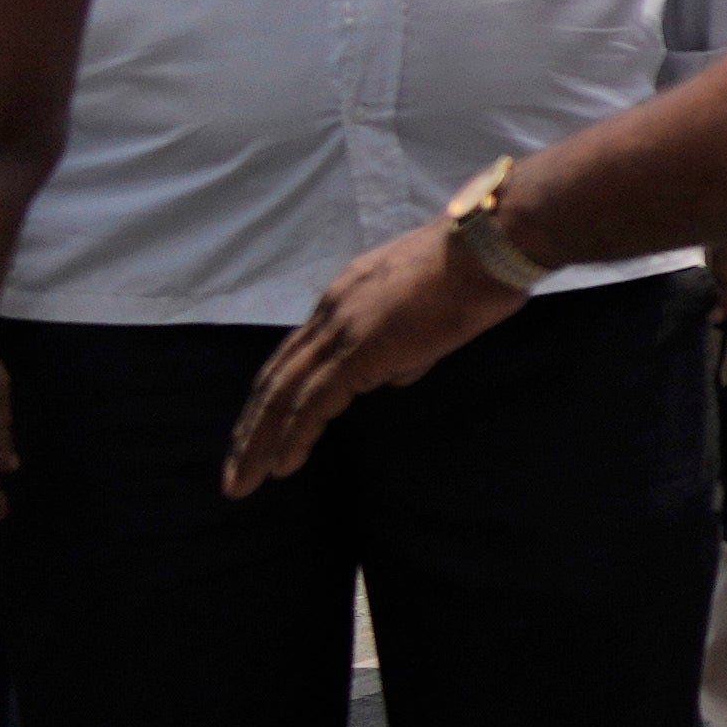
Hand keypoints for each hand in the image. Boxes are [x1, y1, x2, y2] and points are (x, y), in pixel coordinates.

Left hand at [232, 216, 526, 492]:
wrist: (492, 244)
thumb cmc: (479, 269)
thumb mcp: (432, 310)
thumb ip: (406, 346)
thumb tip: (393, 376)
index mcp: (346, 295)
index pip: (297, 353)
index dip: (275, 394)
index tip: (263, 429)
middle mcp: (331, 310)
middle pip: (275, 377)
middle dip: (251, 427)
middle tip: (234, 470)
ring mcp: (342, 330)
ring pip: (282, 394)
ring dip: (258, 442)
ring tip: (243, 482)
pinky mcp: (358, 352)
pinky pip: (312, 404)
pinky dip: (292, 437)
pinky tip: (282, 466)